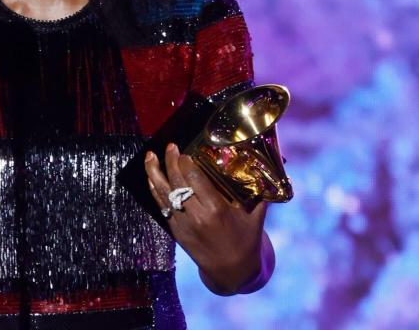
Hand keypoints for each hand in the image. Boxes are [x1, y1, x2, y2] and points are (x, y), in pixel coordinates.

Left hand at [144, 143, 266, 291]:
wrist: (232, 271)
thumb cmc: (246, 240)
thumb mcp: (256, 216)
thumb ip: (260, 192)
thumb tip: (269, 166)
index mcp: (217, 209)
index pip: (196, 180)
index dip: (187, 163)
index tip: (185, 151)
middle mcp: (197, 215)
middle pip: (177, 182)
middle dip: (171, 161)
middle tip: (170, 147)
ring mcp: (184, 224)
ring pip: (164, 194)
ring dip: (154, 173)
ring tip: (150, 156)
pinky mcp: (176, 231)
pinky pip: (162, 206)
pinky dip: (155, 191)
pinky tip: (151, 178)